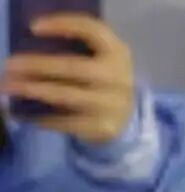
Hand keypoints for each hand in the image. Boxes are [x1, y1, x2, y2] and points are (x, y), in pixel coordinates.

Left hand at [2, 14, 135, 144]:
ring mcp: (110, 105)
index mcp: (116, 52)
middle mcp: (117, 78)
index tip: (33, 27)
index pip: (90, 30)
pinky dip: (45, 118)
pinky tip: (29, 114)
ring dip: (34, 90)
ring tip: (13, 87)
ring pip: (65, 96)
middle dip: (37, 65)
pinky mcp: (103, 128)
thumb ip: (79, 46)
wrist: (126, 116)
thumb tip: (36, 45)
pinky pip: (67, 122)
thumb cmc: (103, 77)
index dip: (62, 25)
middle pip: (72, 67)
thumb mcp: (101, 55)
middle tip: (11, 64)